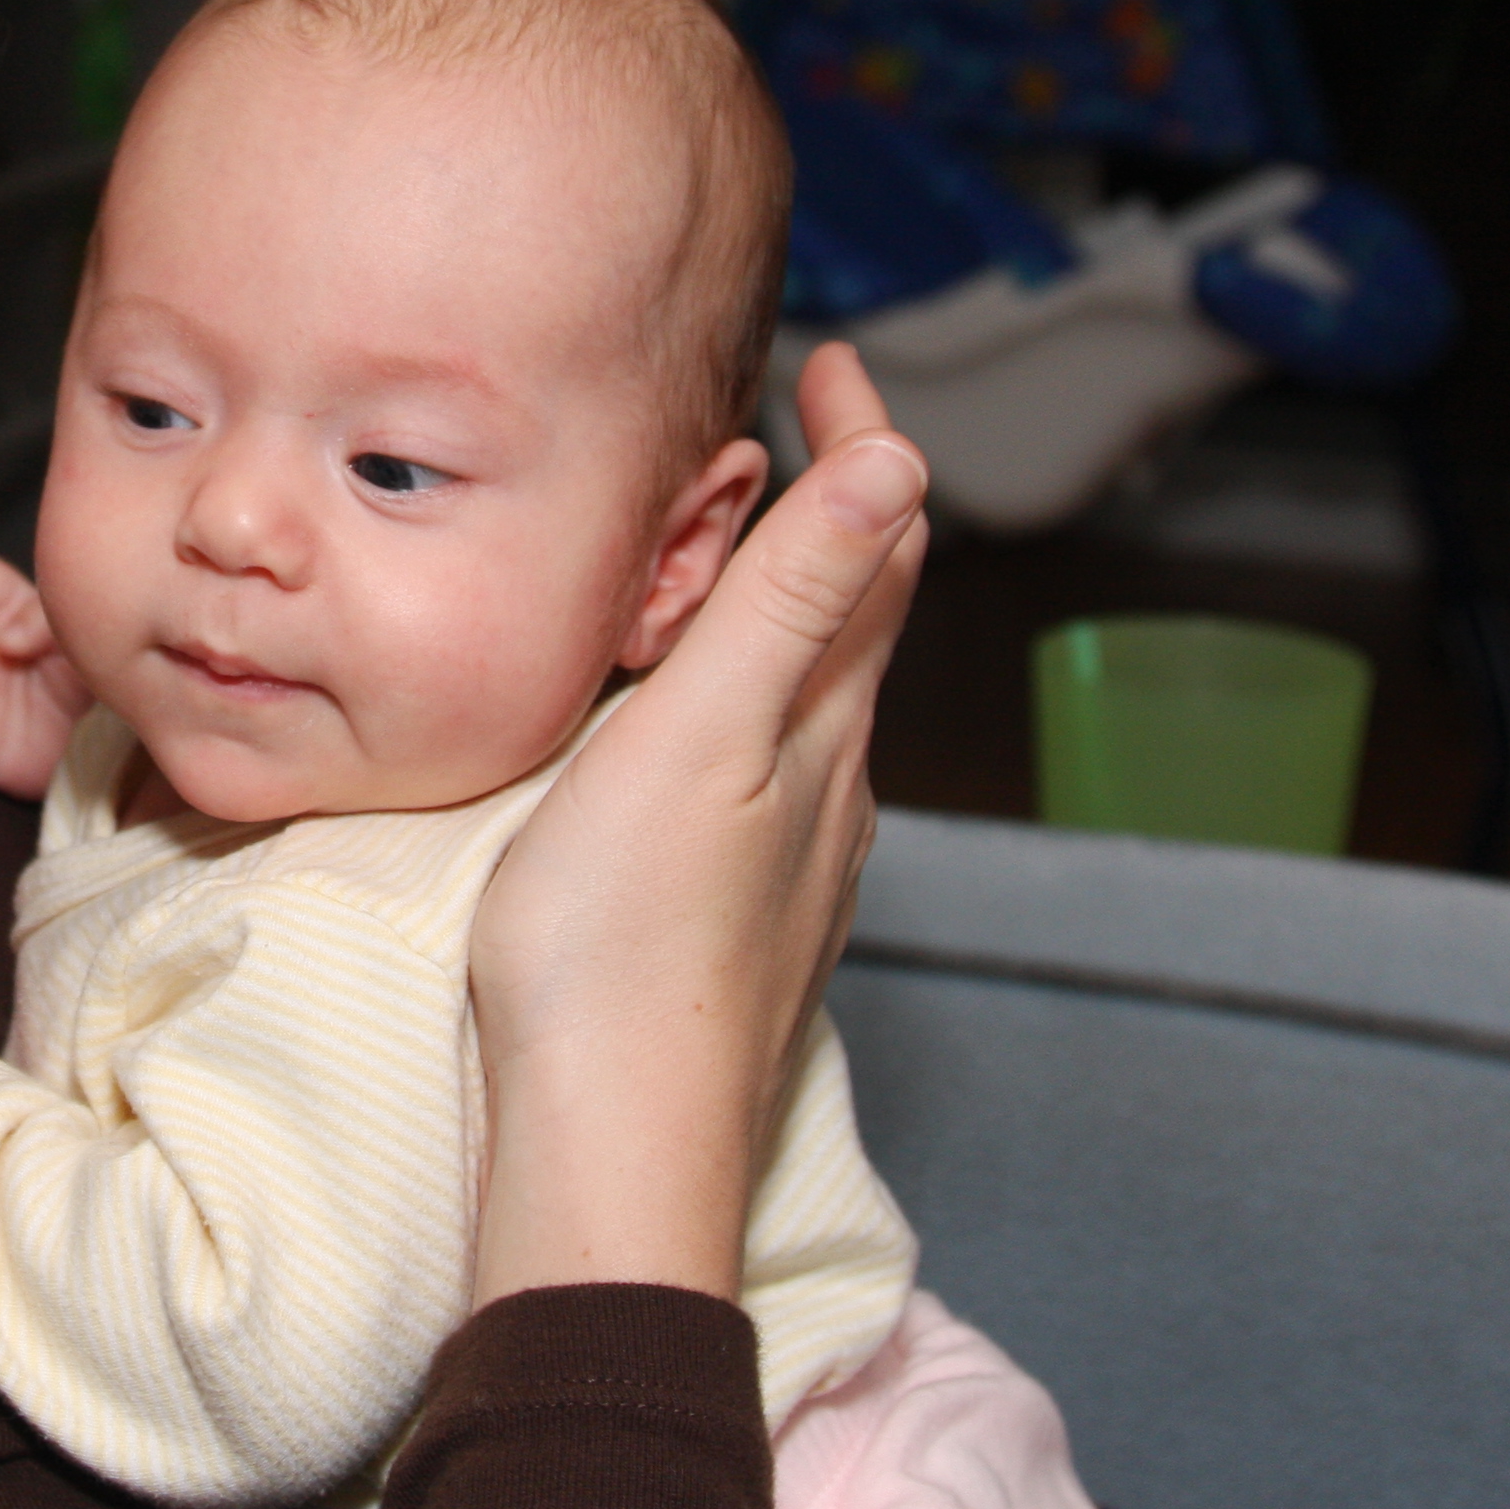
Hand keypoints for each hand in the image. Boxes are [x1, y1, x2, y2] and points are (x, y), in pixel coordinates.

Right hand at [465, 341, 925, 1304]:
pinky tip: (690, 725)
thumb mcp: (700, 740)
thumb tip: (900, 467)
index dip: (862, 443)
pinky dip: (745, 692)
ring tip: (728, 547)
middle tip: (782, 424)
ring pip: (812, 696)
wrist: (609, 1148)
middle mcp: (829, 790)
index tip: (836, 360)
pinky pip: (765, 766)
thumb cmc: (624, 945)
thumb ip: (791, 604)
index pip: (875, 550)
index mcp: (822, 729)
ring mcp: (788, 863)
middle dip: (831, 506)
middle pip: (856, 617)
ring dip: (788, 601)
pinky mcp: (737, 920)